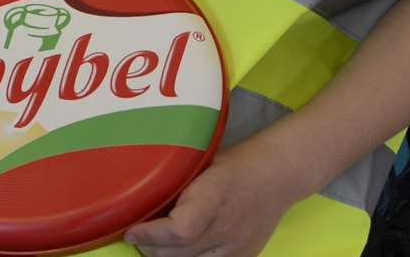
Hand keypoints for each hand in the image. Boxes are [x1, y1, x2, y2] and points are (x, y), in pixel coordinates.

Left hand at [123, 140, 304, 256]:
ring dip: (165, 256)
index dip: (150, 235)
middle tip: (137, 236)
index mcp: (214, 196)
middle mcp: (227, 226)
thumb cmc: (233, 164)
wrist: (277, 174)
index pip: (179, 231)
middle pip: (178, 254)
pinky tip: (178, 250)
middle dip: (150, 247)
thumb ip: (176, 183)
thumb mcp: (201, 162)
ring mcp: (237, 247)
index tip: (131, 230)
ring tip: (155, 243)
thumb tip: (138, 195)